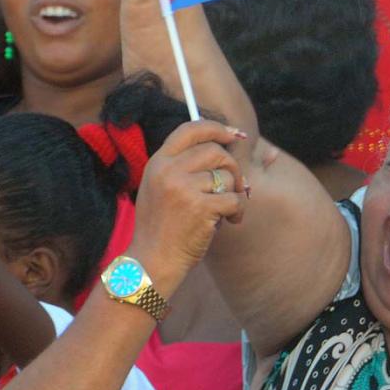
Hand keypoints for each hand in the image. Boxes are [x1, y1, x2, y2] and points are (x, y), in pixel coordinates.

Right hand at [130, 120, 247, 297]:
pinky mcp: (199, 207)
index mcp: (158, 162)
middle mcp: (168, 170)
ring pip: (227, 176)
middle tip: (236, 186)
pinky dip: (238, 210)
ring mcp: (183, 188)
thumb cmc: (163, 227)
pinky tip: (230, 221)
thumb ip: (185, 165)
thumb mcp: (162, 188)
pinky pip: (234, 199)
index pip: (190, 129)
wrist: (151, 261)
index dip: (216, 128)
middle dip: (232, 168)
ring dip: (235, 193)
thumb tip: (229, 142)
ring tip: (226, 211)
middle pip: (215, 151)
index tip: (235, 134)